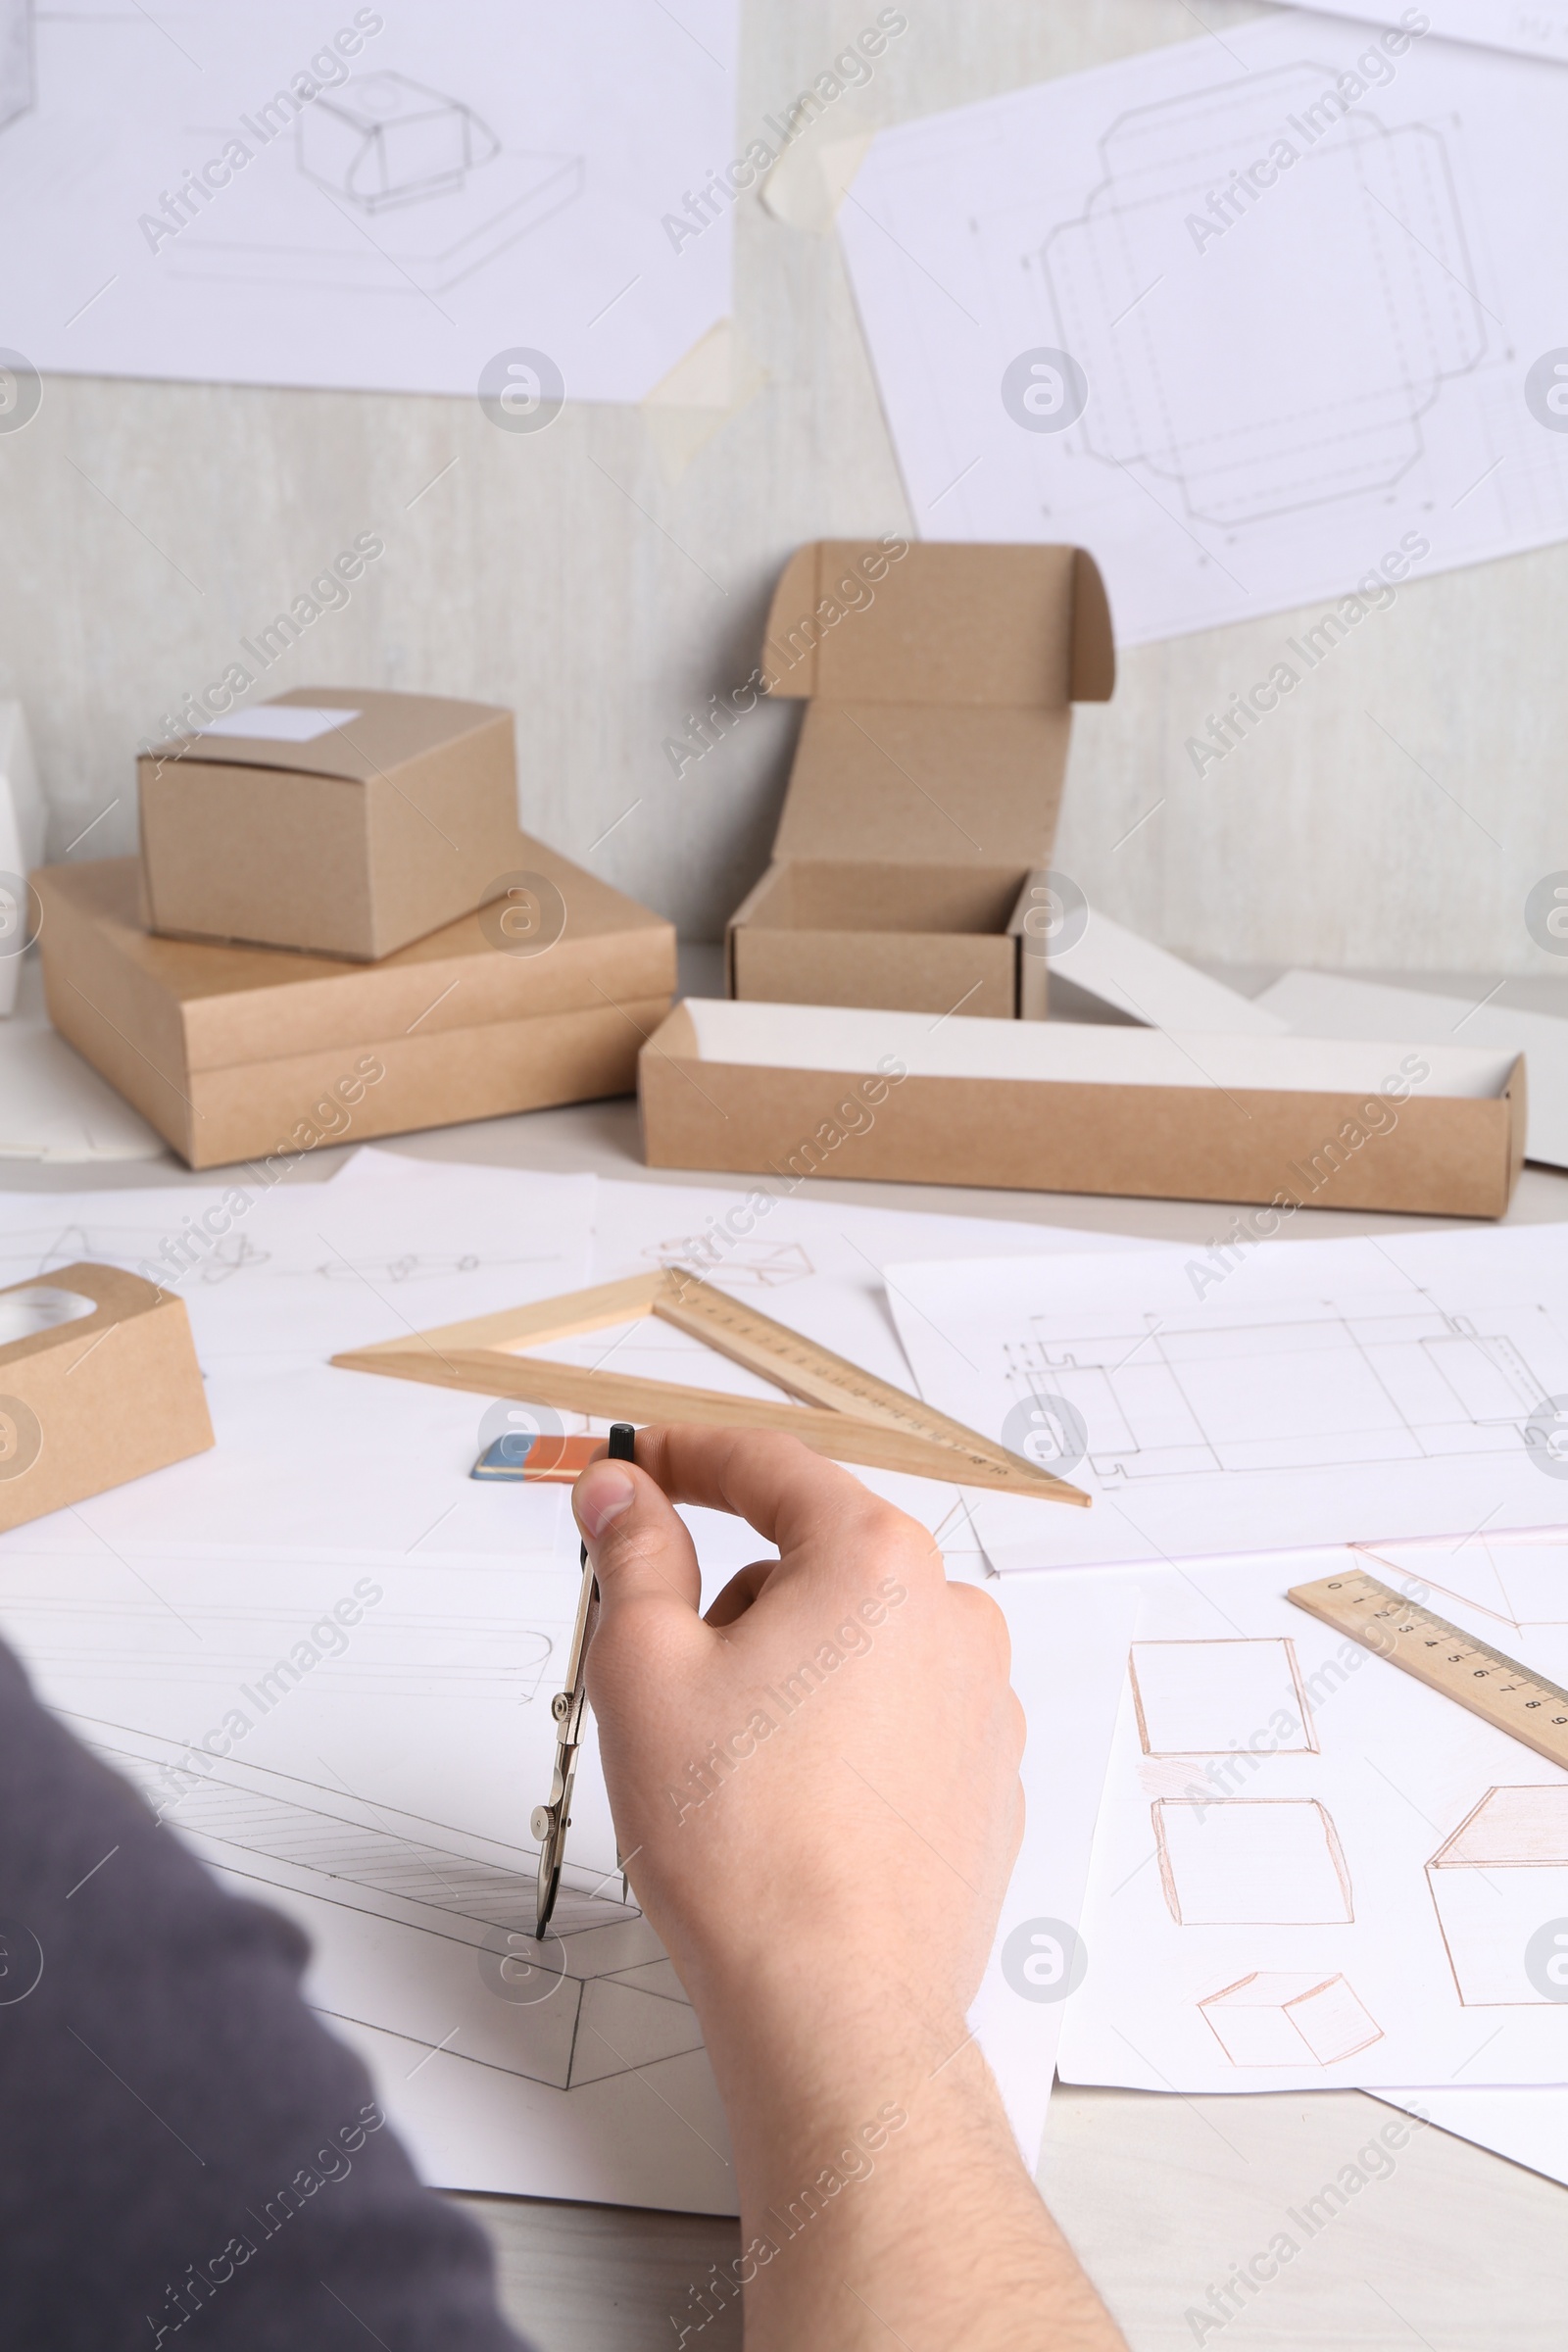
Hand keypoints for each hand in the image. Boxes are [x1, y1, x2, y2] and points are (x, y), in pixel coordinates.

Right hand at [574, 1426, 1124, 2351]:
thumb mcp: (645, 1668)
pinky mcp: (985, 1776)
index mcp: (876, 1562)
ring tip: (729, 1765)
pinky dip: (837, 1732)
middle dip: (731, 1599)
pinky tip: (789, 1803)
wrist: (834, 2002)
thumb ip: (634, 1553)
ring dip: (785, 1671)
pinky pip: (893, 1713)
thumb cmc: (744, 1843)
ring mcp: (981, 1700)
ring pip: (851, 1641)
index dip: (686, 1456)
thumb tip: (623, 1491)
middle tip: (664, 1677)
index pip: (769, 1465)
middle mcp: (950, 1616)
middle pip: (813, 1558)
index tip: (638, 1463)